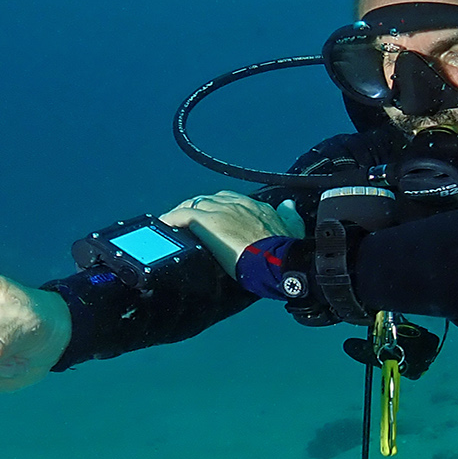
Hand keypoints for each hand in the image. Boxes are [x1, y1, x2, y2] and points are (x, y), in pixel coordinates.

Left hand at [160, 191, 304, 275]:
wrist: (276, 260)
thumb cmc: (284, 249)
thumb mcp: (292, 228)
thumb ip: (289, 215)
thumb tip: (288, 205)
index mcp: (253, 205)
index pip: (229, 199)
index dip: (218, 206)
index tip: (213, 215)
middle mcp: (234, 204)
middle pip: (208, 199)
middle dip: (198, 208)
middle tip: (190, 221)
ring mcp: (218, 211)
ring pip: (193, 204)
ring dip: (183, 213)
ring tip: (175, 223)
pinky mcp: (205, 222)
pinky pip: (181, 215)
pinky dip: (171, 219)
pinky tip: (165, 224)